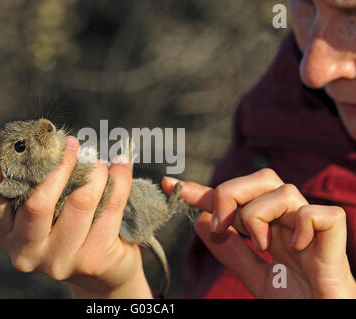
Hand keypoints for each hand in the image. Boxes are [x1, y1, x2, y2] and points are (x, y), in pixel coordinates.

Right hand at [0, 136, 151, 297]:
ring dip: (94, 172)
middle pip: (39, 202)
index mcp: (8, 234)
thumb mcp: (47, 212)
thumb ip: (39, 186)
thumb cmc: (69, 228)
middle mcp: (28, 251)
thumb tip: (51, 143)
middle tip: (72, 144)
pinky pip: (110, 207)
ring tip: (99, 162)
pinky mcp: (93, 260)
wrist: (103, 270)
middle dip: (60, 165)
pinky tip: (121, 165)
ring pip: (80, 201)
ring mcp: (60, 260)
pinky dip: (119, 179)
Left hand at [162, 168, 355, 297]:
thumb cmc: (296, 301)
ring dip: (261, 217)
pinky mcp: (335, 240)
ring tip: (263, 247)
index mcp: (272, 229)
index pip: (235, 199)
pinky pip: (318, 214)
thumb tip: (200, 220)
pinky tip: (297, 247)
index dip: (203, 191)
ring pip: (284, 191)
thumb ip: (231, 251)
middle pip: (262, 178)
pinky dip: (302, 225)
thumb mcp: (255, 277)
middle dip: (231, 194)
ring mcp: (312, 229)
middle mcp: (290, 222)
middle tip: (222, 226)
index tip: (171, 184)